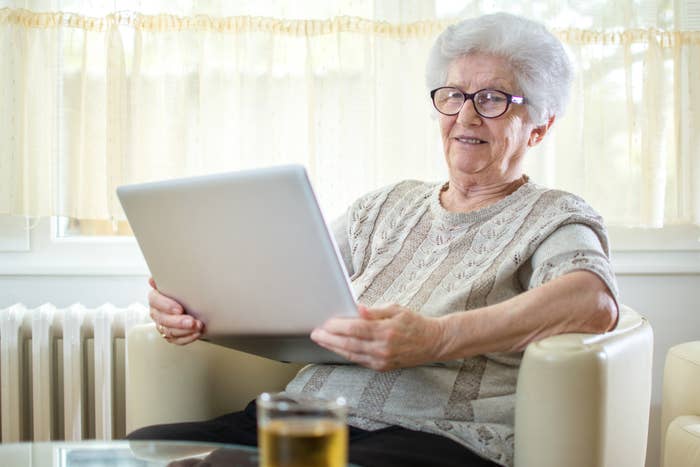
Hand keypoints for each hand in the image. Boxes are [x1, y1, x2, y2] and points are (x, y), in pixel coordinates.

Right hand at [148, 277, 202, 344]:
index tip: (179, 309)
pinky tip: (196, 333)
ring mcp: (163, 324)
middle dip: (178, 322)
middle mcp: (157, 312)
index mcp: (155, 297)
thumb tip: (153, 279)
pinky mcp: (170, 334)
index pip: (155, 300)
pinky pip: (175, 340)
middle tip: (192, 321)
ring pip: (169, 331)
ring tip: (198, 326)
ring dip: (185, 331)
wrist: (193, 301)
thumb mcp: (177, 281)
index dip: (166, 305)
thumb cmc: (183, 290)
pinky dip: (187, 338)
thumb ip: (168, 278)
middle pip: (162, 319)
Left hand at [310, 304, 445, 370]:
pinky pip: (359, 360)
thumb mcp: (396, 310)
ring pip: (351, 354)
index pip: (355, 329)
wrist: (433, 343)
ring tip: (322, 340)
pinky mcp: (382, 367)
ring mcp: (382, 360)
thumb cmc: (415, 323)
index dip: (337, 326)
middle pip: (349, 344)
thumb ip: (375, 312)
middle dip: (329, 339)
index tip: (326, 322)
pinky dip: (346, 354)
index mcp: (386, 331)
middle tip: (315, 333)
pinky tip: (337, 348)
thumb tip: (358, 309)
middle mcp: (383, 348)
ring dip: (333, 347)